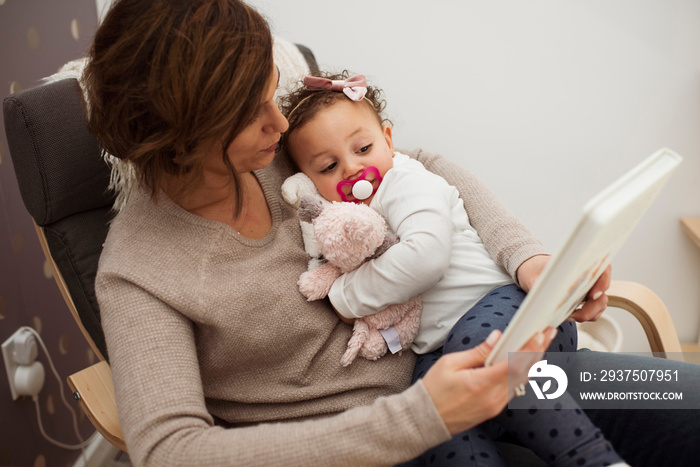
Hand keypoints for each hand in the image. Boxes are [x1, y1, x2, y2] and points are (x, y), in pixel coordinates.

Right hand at [421, 328, 555, 434]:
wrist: (426, 419)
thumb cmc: (434, 390)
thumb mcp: (451, 363)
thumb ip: (478, 352)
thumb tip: (497, 338)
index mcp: (481, 384)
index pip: (512, 364)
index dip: (528, 349)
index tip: (539, 334)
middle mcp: (492, 398)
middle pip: (523, 373)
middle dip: (537, 351)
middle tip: (548, 334)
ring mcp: (495, 406)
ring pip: (521, 381)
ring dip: (532, 362)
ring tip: (540, 345)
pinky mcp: (494, 409)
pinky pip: (513, 389)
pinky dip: (521, 374)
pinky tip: (525, 362)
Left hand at [517, 256, 611, 322]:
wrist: (533, 272)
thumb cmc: (537, 270)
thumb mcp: (538, 275)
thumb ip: (544, 285)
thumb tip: (548, 298)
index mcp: (583, 263)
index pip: (603, 269)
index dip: (603, 282)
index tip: (593, 295)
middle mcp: (590, 276)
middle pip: (603, 293)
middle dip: (592, 307)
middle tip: (575, 314)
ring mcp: (589, 289)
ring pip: (599, 305)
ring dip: (587, 314)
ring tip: (568, 316)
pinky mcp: (584, 300)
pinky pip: (592, 311)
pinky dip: (583, 316)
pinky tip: (568, 316)